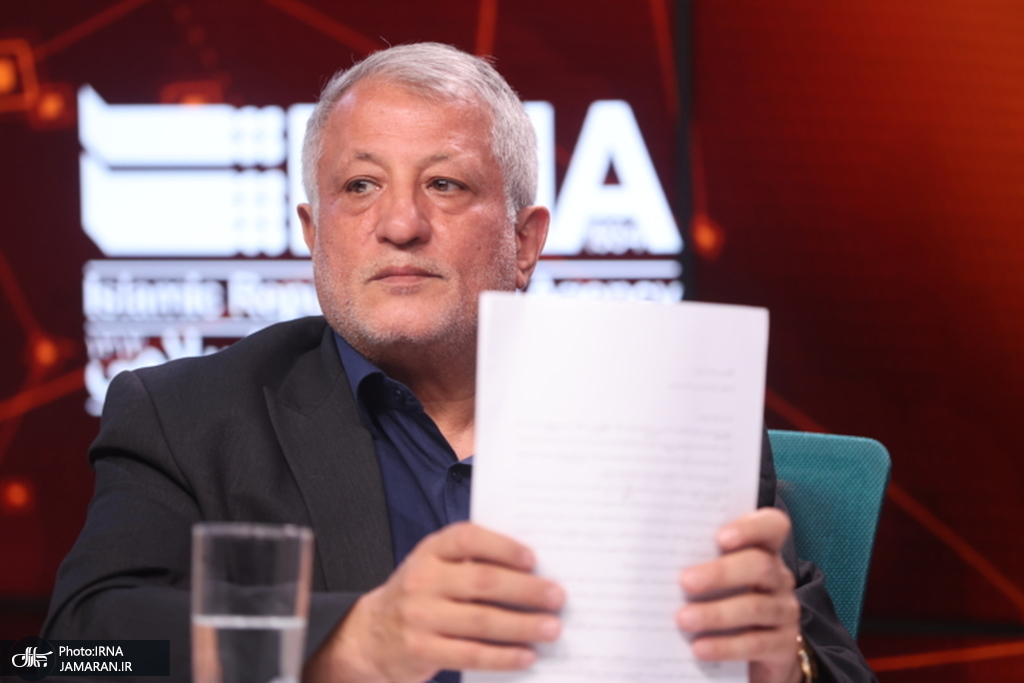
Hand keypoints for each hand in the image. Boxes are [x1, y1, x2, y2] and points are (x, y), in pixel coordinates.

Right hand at [305, 522, 564, 682]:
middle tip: (557, 596)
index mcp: (430, 551)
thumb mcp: (435, 568)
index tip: (533, 559)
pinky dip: (502, 656)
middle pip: (482, 582)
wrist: (370, 634)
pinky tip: (526, 655)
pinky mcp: (422, 650)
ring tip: (551, 628)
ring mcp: (420, 616)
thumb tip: (534, 572)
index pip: (467, 539)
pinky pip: (470, 654)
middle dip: (525, 590)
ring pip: (481, 621)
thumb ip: (471, 563)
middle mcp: (423, 580)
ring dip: (522, 625)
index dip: (502, 546)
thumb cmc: (420, 595)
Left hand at [676, 508, 802, 682]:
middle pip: (759, 566)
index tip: (720, 536)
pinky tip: (699, 648)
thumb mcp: (713, 578)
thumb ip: (695, 561)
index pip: (771, 526)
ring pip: (755, 607)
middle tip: (685, 581)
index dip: (751, 527)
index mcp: (762, 551)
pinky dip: (725, 646)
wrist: (750, 655)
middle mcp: (778, 578)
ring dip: (716, 613)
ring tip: (683, 619)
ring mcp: (783, 611)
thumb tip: (649, 557)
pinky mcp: (783, 645)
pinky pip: (756, 644)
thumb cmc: (721, 600)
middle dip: (720, 573)